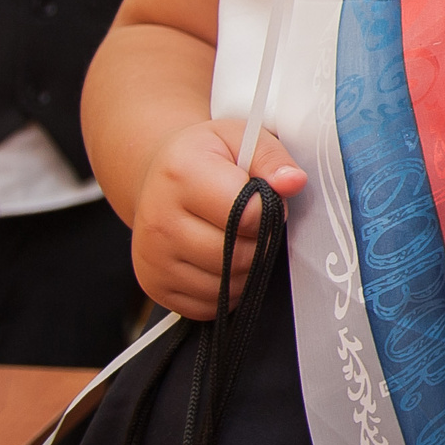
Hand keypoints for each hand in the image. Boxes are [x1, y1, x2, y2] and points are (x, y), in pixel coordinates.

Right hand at [127, 118, 305, 319]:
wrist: (157, 177)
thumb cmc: (205, 158)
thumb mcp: (241, 139)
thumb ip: (272, 159)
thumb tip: (293, 182)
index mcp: (181, 174)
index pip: (247, 214)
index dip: (269, 211)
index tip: (264, 200)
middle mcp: (159, 219)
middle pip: (236, 256)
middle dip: (260, 244)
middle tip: (252, 225)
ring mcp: (152, 256)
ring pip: (224, 285)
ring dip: (246, 270)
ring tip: (237, 240)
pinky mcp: (153, 285)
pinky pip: (208, 306)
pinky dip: (227, 291)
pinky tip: (221, 261)